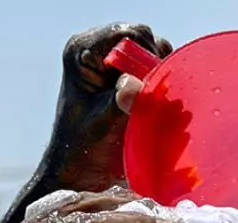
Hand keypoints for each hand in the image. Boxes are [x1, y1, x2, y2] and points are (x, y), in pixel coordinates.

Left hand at [45, 23, 172, 191]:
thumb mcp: (104, 125)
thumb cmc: (82, 151)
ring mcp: (110, 58)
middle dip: (155, 67)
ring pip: (153, 52)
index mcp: (81, 51)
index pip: (127, 34)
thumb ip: (121, 103)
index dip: (146, 56)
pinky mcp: (124, 72)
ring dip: (159, 78)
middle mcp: (94, 47)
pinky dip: (159, 85)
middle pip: (144, 39)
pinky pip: (154, 67)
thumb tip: (136, 85)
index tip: (151, 88)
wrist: (78, 173)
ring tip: (149, 107)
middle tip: (153, 101)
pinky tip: (151, 107)